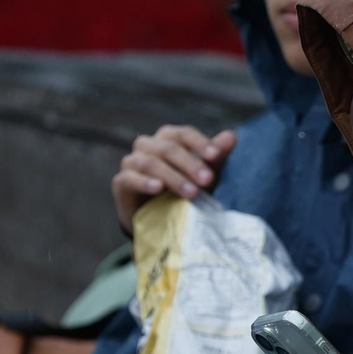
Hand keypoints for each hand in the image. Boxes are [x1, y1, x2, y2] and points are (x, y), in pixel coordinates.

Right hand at [111, 126, 235, 233]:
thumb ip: (216, 156)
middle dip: (190, 164)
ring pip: (150, 163)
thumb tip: (232, 136)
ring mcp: (131, 162)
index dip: (199, 143)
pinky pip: (130, 178)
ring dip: (173, 177)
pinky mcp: (121, 182)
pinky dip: (144, 182)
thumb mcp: (204, 175)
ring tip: (191, 192)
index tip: (216, 155)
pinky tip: (158, 188)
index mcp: (168, 138)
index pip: (183, 134)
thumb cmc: (184, 190)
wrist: (160, 219)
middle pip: (168, 147)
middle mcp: (148, 145)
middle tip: (208, 181)